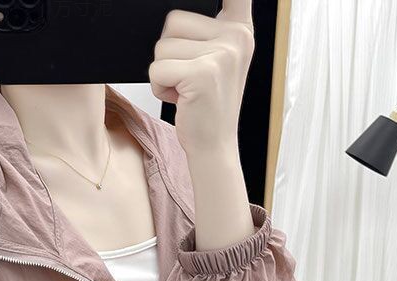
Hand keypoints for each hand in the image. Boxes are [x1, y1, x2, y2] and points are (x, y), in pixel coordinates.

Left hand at [148, 0, 254, 155]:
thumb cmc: (206, 105)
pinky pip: (157, 67)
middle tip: (187, 78)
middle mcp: (236, 35)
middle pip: (171, 20)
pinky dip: (159, 87)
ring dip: (162, 72)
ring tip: (185, 88)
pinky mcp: (204, 73)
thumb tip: (174, 17)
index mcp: (238, 27)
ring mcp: (223, 53)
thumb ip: (206, 29)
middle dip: (168, 52)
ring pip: (161, 46)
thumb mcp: (216, 58)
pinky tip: (181, 98)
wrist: (214, 146)